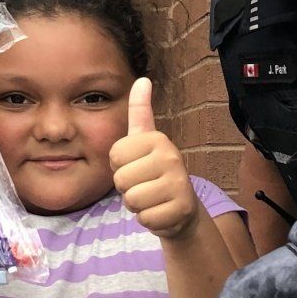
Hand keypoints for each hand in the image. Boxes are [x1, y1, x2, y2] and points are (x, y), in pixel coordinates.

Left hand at [110, 77, 200, 242]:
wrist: (182, 208)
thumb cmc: (154, 172)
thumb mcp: (145, 141)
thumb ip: (140, 111)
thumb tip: (142, 78)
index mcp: (157, 139)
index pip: (114, 156)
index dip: (120, 166)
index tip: (137, 165)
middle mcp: (171, 156)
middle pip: (121, 180)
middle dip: (127, 188)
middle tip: (145, 185)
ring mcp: (178, 182)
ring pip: (132, 200)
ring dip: (137, 205)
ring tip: (152, 197)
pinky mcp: (181, 208)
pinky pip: (145, 218)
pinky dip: (148, 219)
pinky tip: (160, 211)